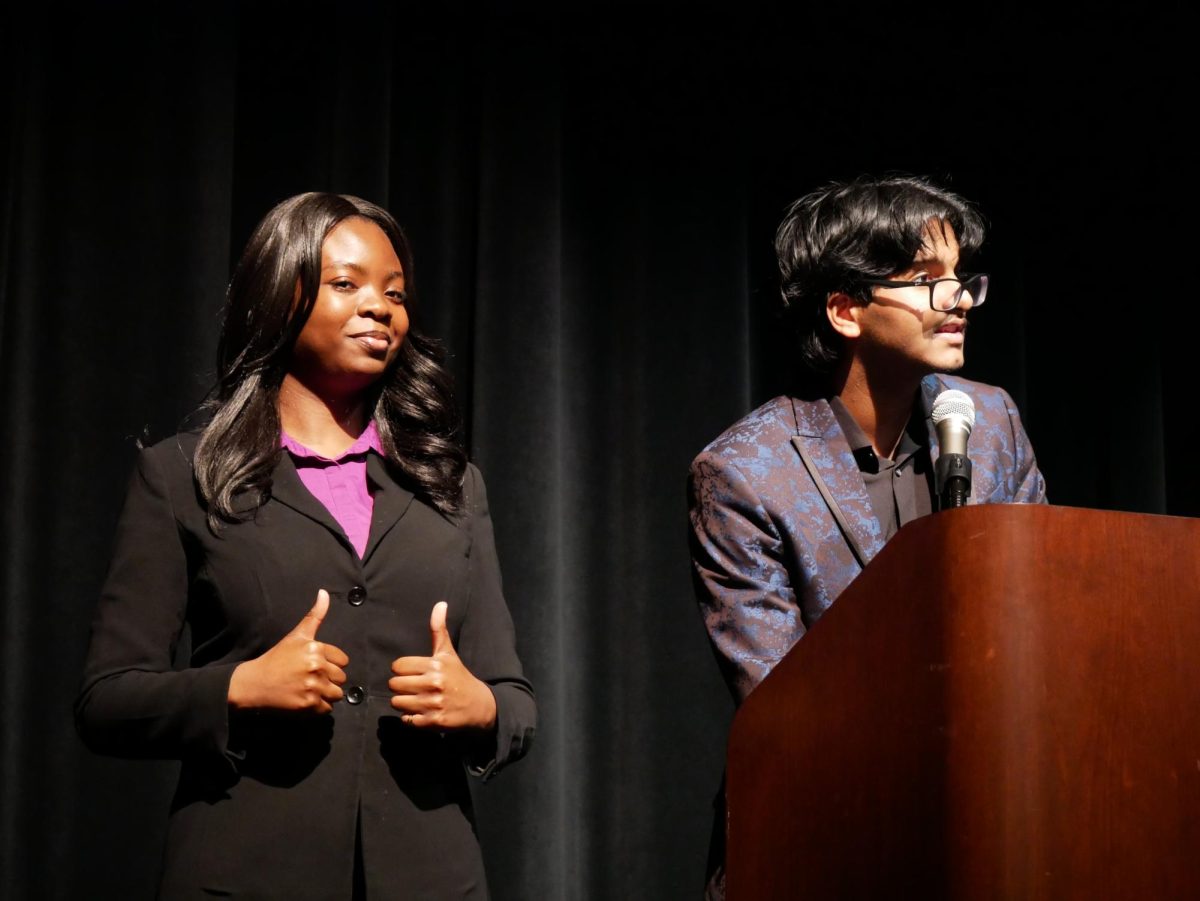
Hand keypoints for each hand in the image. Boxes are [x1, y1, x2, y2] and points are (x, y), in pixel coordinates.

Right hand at [228, 589, 348, 712]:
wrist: (253, 684)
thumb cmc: (276, 659)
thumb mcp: (296, 635)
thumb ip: (314, 615)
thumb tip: (324, 592)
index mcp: (315, 648)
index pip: (343, 660)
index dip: (332, 664)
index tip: (316, 666)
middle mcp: (316, 666)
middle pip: (341, 678)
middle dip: (329, 680)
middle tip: (310, 679)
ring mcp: (312, 686)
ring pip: (336, 694)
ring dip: (326, 694)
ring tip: (309, 689)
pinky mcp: (308, 704)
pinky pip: (327, 709)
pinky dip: (318, 707)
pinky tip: (304, 700)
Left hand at [388, 602, 496, 730]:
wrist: (480, 705)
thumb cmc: (459, 677)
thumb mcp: (449, 653)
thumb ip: (439, 630)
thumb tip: (440, 604)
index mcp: (435, 664)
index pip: (398, 666)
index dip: (402, 669)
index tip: (413, 672)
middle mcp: (434, 683)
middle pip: (394, 684)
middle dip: (400, 686)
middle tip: (413, 687)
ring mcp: (433, 704)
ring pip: (397, 702)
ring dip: (403, 702)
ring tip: (416, 699)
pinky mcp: (433, 722)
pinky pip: (406, 719)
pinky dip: (410, 717)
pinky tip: (422, 712)